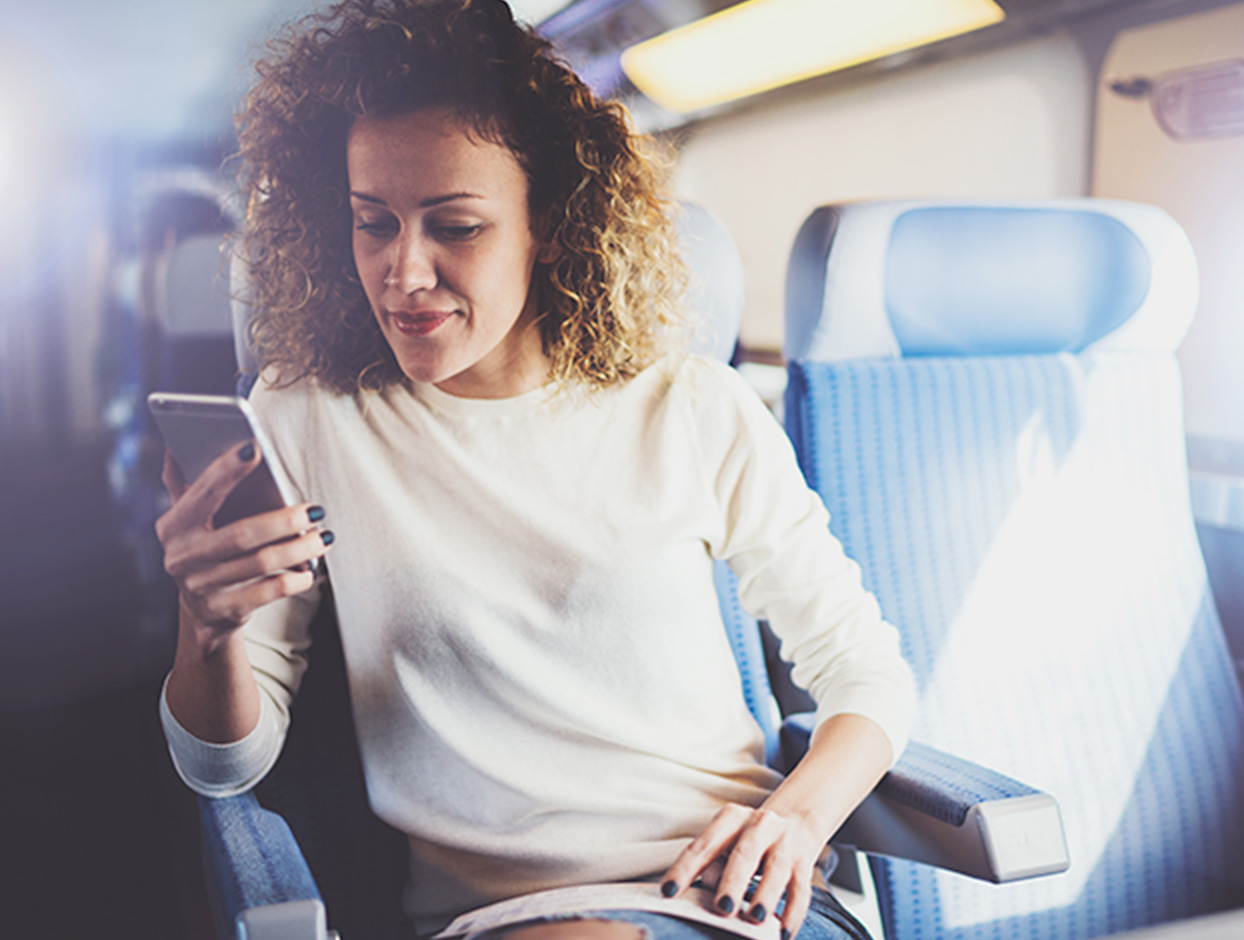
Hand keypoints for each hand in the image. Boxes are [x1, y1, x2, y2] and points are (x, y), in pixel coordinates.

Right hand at [156, 441, 331, 640]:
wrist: (204, 612)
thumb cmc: (205, 550)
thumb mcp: (187, 520)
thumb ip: (183, 484)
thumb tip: (174, 447)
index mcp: (173, 526)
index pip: (202, 493)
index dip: (227, 471)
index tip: (255, 449)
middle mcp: (183, 556)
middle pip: (241, 534)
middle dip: (283, 521)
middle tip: (316, 510)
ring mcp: (202, 586)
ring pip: (261, 563)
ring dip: (299, 549)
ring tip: (325, 537)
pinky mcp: (225, 610)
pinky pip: (267, 592)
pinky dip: (294, 580)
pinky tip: (311, 570)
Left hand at [661, 801, 828, 939]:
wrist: (796, 821)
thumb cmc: (747, 840)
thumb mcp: (727, 841)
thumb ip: (713, 862)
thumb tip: (704, 887)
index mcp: (731, 818)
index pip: (703, 845)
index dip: (685, 869)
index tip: (668, 893)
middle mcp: (760, 825)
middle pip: (745, 854)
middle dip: (733, 882)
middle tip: (722, 908)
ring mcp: (785, 843)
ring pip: (776, 869)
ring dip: (765, 895)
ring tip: (755, 919)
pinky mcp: (805, 863)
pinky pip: (801, 889)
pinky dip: (793, 912)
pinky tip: (783, 932)